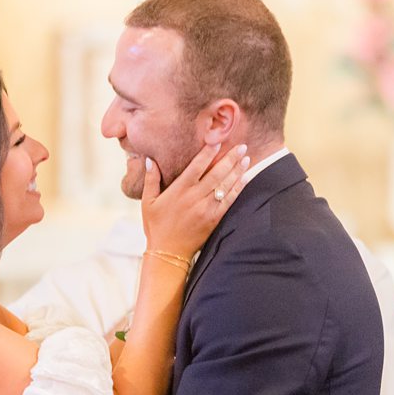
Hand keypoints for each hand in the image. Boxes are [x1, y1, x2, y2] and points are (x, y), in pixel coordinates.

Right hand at [141, 141, 250, 258]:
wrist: (168, 253)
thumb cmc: (156, 226)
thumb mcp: (147, 202)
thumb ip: (150, 180)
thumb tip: (149, 159)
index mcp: (179, 191)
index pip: (196, 167)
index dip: (208, 153)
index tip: (218, 141)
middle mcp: (194, 198)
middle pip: (216, 174)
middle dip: (230, 159)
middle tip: (242, 146)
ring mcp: (206, 209)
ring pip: (225, 186)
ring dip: (237, 171)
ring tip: (246, 158)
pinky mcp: (214, 220)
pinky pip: (229, 201)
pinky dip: (238, 189)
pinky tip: (245, 178)